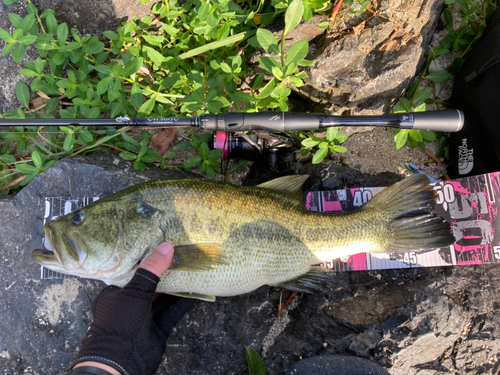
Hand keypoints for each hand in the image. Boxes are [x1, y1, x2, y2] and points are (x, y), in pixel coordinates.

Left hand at [72, 243, 195, 374]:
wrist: (120, 363)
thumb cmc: (120, 322)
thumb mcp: (135, 291)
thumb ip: (151, 270)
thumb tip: (167, 246)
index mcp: (116, 293)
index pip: (133, 272)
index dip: (148, 260)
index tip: (164, 246)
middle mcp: (130, 304)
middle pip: (151, 285)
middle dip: (165, 273)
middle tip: (182, 255)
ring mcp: (145, 317)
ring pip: (164, 298)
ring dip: (177, 287)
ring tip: (193, 269)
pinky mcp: (158, 329)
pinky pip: (173, 312)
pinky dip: (184, 302)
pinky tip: (197, 290)